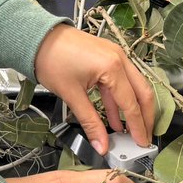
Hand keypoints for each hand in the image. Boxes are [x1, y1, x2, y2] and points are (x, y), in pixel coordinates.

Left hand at [33, 25, 154, 151]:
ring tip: (130, 131)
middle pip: (142, 92)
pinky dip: (119, 98)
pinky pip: (120, 80)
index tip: (142, 144)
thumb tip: (101, 145)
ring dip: (133, 108)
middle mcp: (120, 58)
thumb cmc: (51, 60)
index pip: (131, 103)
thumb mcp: (71, 95)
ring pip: (133, 86)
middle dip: (145, 117)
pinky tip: (115, 117)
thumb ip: (90, 122)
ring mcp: (115, 55)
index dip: (138, 127)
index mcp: (113, 67)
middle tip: (144, 138)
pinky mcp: (107, 56)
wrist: (36, 37)